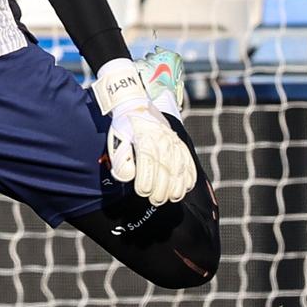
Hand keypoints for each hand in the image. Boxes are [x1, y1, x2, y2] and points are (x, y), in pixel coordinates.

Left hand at [93, 58, 196, 205]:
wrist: (136, 105)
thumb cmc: (124, 128)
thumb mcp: (117, 141)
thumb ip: (122, 160)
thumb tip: (129, 176)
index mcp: (145, 139)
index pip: (148, 164)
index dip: (147, 181)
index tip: (143, 193)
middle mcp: (162, 140)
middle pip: (166, 169)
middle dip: (162, 189)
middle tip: (155, 201)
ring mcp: (174, 142)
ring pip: (180, 168)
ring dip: (177, 187)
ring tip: (171, 198)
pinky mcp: (180, 144)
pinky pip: (189, 162)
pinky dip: (189, 176)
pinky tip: (185, 187)